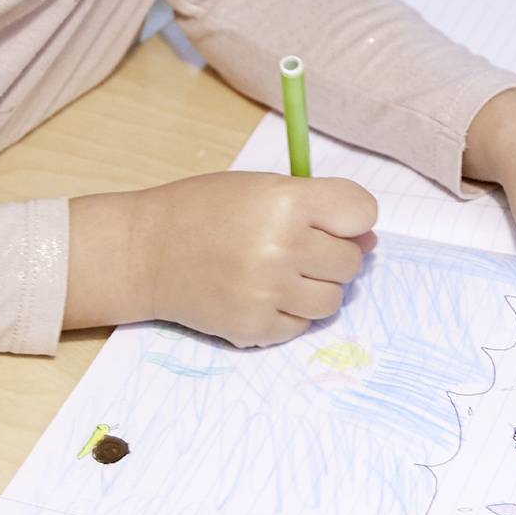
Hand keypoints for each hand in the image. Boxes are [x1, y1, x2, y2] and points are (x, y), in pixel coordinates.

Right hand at [66, 173, 376, 345]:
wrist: (145, 252)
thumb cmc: (205, 210)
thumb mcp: (262, 187)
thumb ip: (318, 207)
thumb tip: (370, 239)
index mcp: (287, 201)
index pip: (362, 213)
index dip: (353, 218)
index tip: (333, 221)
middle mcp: (283, 248)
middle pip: (352, 260)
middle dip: (333, 254)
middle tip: (297, 248)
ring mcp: (270, 292)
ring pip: (333, 299)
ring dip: (316, 287)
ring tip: (281, 273)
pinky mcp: (256, 327)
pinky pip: (301, 325)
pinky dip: (289, 312)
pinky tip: (261, 293)